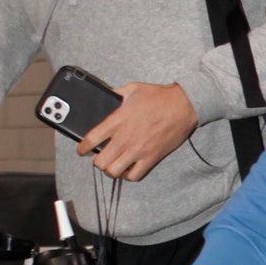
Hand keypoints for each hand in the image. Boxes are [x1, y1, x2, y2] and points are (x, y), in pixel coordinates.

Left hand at [78, 81, 197, 181]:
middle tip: (100, 157)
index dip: (82, 148)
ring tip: (113, 164)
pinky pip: (134, 176)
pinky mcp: (151, 158)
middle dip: (97, 161)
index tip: (82, 150)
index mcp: (117, 120)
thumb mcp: (132, 88)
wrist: (183, 105)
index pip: (91, 140)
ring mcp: (138, 150)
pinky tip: (129, 168)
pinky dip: (128, 175)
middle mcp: (125, 138)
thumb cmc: (159, 96)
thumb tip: (106, 96)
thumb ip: (116, 94)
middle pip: (100, 161)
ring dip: (111, 169)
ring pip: (113, 172)